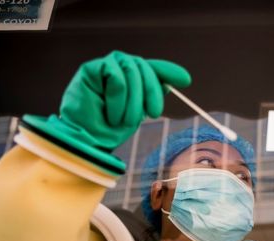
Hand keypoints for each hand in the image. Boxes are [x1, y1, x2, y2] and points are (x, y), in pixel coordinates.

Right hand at [22, 51, 190, 173]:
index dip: (169, 72)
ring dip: (132, 103)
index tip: (186, 80)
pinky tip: (111, 113)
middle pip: (145, 69)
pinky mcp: (91, 68)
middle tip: (153, 114)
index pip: (154, 68)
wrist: (87, 141)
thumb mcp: (136, 113)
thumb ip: (148, 96)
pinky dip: (117, 99)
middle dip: (151, 93)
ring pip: (132, 72)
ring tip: (122, 121)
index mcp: (133, 76)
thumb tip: (168, 85)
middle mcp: (120, 67)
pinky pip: (117, 78)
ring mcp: (106, 65)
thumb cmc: (109, 129)